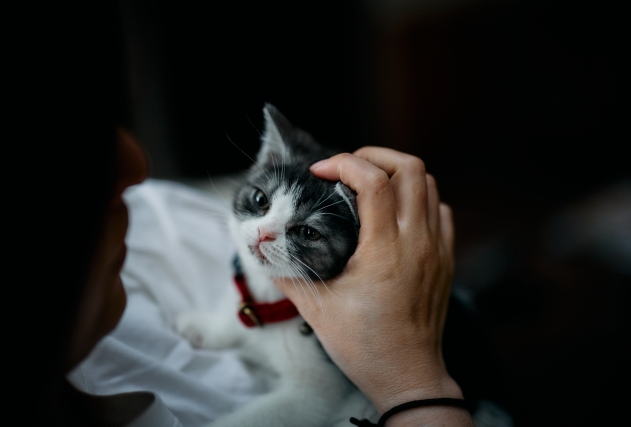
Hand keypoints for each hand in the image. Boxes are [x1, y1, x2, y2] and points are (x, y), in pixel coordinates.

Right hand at [275, 147, 471, 424]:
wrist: (407, 376)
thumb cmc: (364, 345)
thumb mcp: (317, 308)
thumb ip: (288, 272)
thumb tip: (264, 249)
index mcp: (385, 251)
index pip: (374, 182)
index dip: (344, 164)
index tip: (321, 172)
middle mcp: (417, 243)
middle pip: (411, 168)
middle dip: (375, 156)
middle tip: (348, 168)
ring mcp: (437, 250)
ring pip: (430, 185)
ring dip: (398, 174)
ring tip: (369, 184)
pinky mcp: (446, 260)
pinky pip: (441, 211)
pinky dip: (420, 199)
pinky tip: (397, 212)